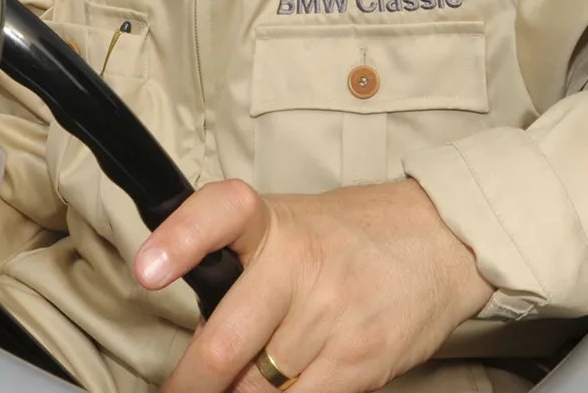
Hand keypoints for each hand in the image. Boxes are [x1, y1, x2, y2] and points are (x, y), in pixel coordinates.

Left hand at [135, 179, 492, 392]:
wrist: (441, 241)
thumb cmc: (352, 237)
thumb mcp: (290, 226)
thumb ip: (242, 269)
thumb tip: (196, 334)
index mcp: (272, 223)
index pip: (220, 213)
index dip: (180, 240)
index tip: (147, 270)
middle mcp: (299, 266)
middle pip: (225, 343)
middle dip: (191, 383)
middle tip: (178, 392)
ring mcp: (331, 317)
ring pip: (255, 388)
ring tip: (243, 383)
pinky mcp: (359, 361)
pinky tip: (281, 389)